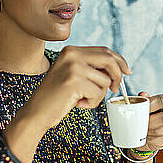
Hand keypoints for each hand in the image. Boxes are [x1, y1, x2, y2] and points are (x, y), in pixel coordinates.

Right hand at [17, 45, 131, 131]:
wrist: (36, 112)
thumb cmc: (56, 97)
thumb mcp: (72, 74)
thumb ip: (90, 67)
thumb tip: (119, 68)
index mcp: (72, 50)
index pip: (104, 50)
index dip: (119, 61)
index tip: (127, 71)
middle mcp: (72, 54)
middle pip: (109, 60)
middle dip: (117, 76)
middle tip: (114, 89)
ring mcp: (73, 67)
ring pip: (105, 80)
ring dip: (98, 95)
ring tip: (81, 99)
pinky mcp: (75, 82)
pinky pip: (98, 93)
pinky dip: (92, 103)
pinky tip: (77, 104)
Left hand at [133, 92, 162, 152]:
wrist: (151, 128)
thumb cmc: (148, 113)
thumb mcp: (145, 104)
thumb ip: (144, 99)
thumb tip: (142, 94)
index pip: (162, 101)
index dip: (151, 105)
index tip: (141, 110)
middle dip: (150, 121)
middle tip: (139, 122)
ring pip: (160, 130)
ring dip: (147, 130)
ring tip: (139, 129)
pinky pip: (157, 140)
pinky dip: (147, 139)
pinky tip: (142, 136)